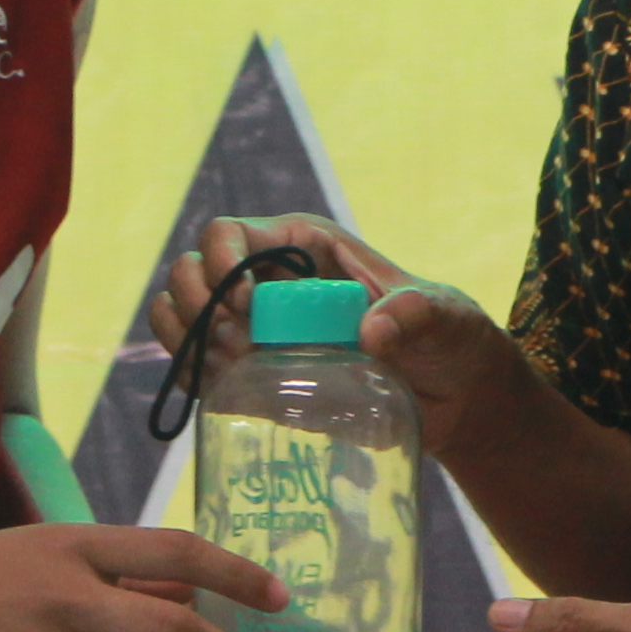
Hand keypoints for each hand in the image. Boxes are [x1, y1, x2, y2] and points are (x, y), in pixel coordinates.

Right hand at [150, 215, 536, 458]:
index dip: (221, 260)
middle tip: (237, 342)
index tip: (243, 304)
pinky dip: (192, 373)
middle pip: (191, 269)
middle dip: (195, 302)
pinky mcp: (251, 370)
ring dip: (188, 340)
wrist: (451, 398)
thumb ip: (417, 314)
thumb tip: (369, 330)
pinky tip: (223, 388)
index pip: (232, 232)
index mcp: (305, 246)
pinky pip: (192, 361)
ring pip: (179, 312)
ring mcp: (253, 326)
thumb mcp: (444, 317)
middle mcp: (269, 279)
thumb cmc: (449, 339)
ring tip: (235, 367)